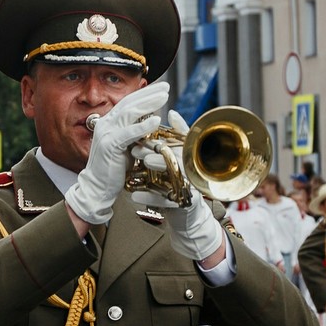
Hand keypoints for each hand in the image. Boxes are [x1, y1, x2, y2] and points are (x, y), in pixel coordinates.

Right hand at [64, 83, 167, 224]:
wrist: (97, 188)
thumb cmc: (113, 169)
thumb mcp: (125, 146)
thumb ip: (133, 132)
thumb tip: (150, 119)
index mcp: (109, 122)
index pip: (128, 102)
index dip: (144, 94)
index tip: (161, 88)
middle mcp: (106, 124)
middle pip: (129, 103)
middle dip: (149, 93)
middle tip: (166, 86)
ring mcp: (106, 133)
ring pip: (129, 113)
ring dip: (149, 104)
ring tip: (165, 97)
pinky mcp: (110, 145)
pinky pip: (129, 132)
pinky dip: (143, 126)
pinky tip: (156, 120)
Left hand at [134, 110, 225, 261]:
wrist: (187, 212)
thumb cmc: (180, 179)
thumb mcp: (178, 156)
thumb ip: (177, 135)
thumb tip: (172, 112)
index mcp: (189, 156)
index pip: (177, 142)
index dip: (160, 138)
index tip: (141, 133)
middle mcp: (192, 170)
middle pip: (175, 158)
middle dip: (155, 153)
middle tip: (136, 150)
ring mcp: (190, 187)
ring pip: (171, 178)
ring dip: (153, 173)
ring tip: (138, 169)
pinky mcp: (186, 204)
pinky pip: (167, 201)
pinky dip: (149, 198)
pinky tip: (134, 196)